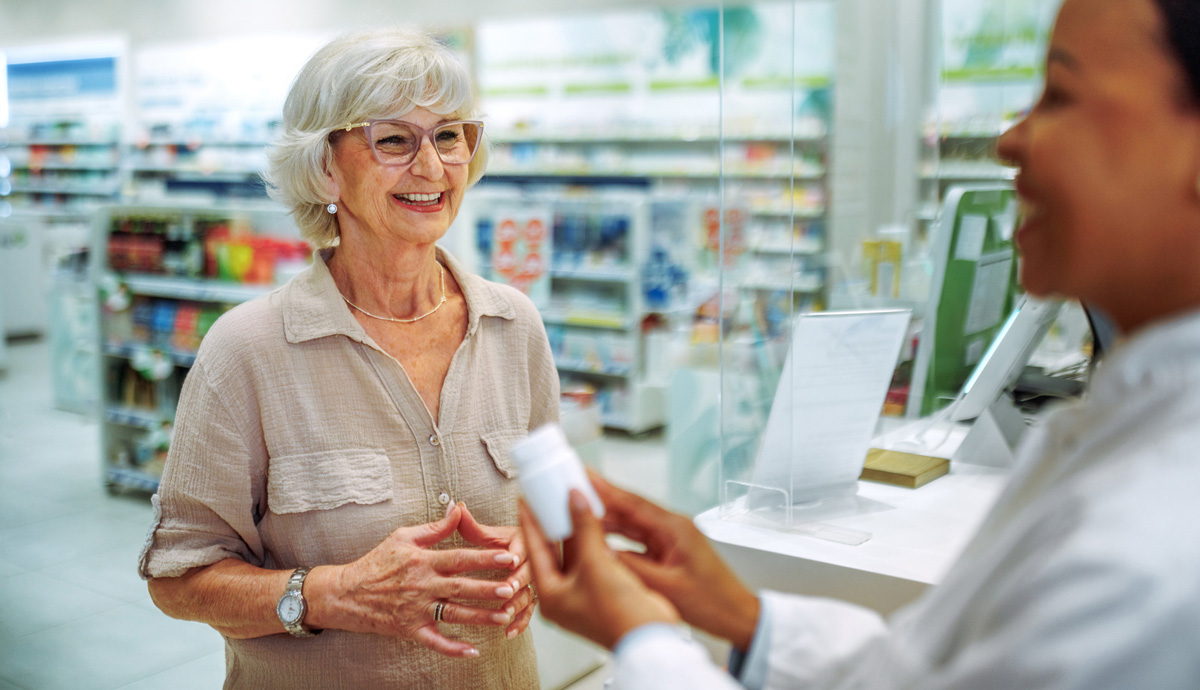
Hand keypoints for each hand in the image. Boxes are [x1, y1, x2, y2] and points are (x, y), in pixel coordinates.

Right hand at [309, 504, 520, 656]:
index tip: (508, 556)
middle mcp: (422, 586)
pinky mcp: (411, 629)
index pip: (459, 558)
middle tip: (512, 588)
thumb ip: (435, 528)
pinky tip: (473, 651)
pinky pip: (435, 641)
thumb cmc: (377, 562)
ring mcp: (417, 610)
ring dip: (480, 617)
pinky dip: (453, 648)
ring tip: (504, 616)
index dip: (485, 557)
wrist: (346, 593)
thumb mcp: (403, 537)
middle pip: (461, 587)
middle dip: (488, 588)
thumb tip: (458, 509)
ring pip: (454, 614)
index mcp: (422, 561)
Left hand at [456, 503, 535, 639]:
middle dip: (518, 581)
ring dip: (518, 604)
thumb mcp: (488, 534)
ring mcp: (532, 583)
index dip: (516, 553)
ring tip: (506, 614)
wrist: (522, 554)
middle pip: (528, 572)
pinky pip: (528, 612)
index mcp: (523, 542)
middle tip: (508, 589)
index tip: (510, 560)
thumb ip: (471, 525)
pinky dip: (520, 622)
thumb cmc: (503, 542)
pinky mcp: (530, 598)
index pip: (522, 547)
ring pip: (528, 594)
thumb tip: (454, 507)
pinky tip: (509, 632)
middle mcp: (531, 563)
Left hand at [521, 490, 679, 649]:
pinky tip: (594, 520)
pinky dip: (593, 539)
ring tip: (571, 501)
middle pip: (554, 551)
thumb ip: (585, 529)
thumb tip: (575, 499)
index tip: (525, 499)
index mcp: (551, 594)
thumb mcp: (596, 565)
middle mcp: (564, 594)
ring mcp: (584, 593)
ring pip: (575, 553)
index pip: (535, 550)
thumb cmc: (617, 614)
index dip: (530, 522)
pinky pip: (593, 558)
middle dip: (553, 523)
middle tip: (548, 496)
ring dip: (575, 529)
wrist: (649, 638)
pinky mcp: (603, 589)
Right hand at [591, 473, 760, 650]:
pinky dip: (619, 538)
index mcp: (675, 529)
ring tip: (579, 511)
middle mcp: (673, 528)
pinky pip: (638, 540)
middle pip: (630, 509)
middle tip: (574, 490)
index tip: (584, 476)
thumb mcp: (665, 586)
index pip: (633, 503)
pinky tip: (600, 538)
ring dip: (608, 519)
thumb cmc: (712, 602)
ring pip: (632, 525)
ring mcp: (671, 539)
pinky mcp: (669, 551)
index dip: (605, 489)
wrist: (736, 616)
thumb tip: (601, 553)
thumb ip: (631, 567)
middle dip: (601, 500)